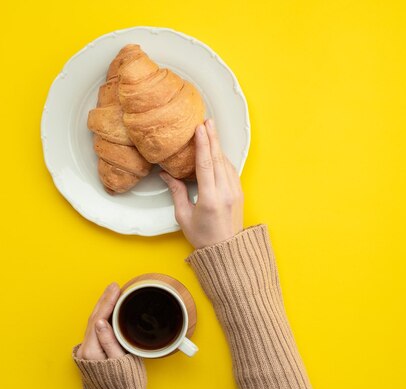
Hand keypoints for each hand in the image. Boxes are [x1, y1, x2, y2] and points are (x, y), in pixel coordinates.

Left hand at [75, 283, 125, 359]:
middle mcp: (85, 350)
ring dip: (102, 306)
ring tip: (111, 292)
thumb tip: (101, 322)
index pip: (98, 320)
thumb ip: (109, 341)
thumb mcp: (120, 361)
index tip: (115, 290)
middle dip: (104, 300)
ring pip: (94, 322)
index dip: (107, 303)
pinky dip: (102, 315)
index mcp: (91, 351)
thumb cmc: (123, 382)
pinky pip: (95, 327)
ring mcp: (86, 350)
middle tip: (114, 286)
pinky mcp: (91, 351)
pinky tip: (107, 308)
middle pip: (94, 318)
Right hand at [160, 119, 243, 248]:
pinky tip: (216, 150)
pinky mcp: (239, 192)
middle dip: (212, 137)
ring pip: (226, 162)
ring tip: (211, 130)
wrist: (227, 251)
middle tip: (207, 120)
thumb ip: (177, 192)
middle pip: (218, 158)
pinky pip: (230, 170)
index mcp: (210, 198)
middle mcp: (225, 192)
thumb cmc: (203, 237)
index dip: (202, 144)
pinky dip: (222, 158)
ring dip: (218, 145)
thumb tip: (166, 174)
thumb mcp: (184, 217)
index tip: (199, 128)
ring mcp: (235, 191)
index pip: (206, 165)